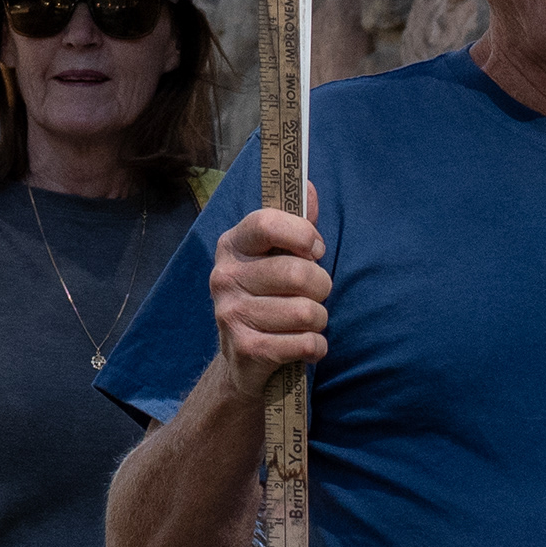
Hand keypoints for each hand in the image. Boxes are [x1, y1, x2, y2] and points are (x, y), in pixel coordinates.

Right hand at [210, 189, 326, 400]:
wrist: (244, 360)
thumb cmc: (269, 297)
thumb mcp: (278, 257)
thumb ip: (296, 224)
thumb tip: (308, 187)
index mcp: (232, 245)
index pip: (267, 223)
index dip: (302, 234)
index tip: (316, 249)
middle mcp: (224, 276)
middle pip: (298, 273)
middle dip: (321, 286)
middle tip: (315, 294)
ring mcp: (230, 314)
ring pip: (306, 312)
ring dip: (319, 320)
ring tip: (307, 321)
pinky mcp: (246, 349)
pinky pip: (305, 343)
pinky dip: (316, 346)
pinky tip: (305, 344)